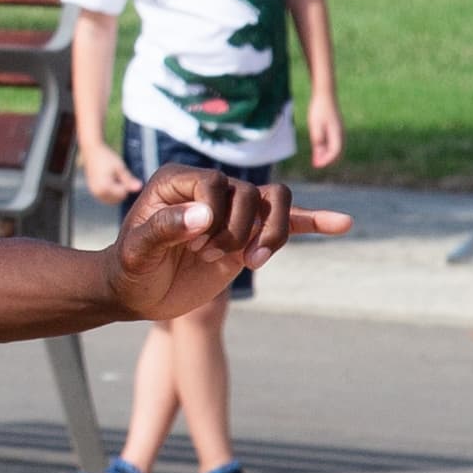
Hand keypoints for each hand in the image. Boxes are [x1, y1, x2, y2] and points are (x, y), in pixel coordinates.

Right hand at [81, 140, 139, 205]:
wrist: (91, 151)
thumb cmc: (106, 157)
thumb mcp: (119, 167)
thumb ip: (129, 180)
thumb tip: (139, 188)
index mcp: (104, 187)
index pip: (122, 194)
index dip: (125, 184)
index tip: (121, 173)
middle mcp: (98, 192)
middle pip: (117, 200)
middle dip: (121, 190)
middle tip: (117, 176)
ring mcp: (94, 192)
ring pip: (111, 200)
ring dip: (115, 192)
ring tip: (113, 177)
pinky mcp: (92, 190)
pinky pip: (105, 197)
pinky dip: (110, 192)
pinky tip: (109, 180)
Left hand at [105, 162, 347, 319]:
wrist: (136, 291)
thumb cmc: (129, 268)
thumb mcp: (136, 252)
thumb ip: (164, 229)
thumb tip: (204, 216)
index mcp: (179, 181)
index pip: (217, 184)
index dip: (214, 214)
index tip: (194, 244)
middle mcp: (211, 189)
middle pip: (252, 194)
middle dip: (238, 231)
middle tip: (206, 256)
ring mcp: (234, 211)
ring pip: (276, 202)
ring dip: (272, 233)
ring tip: (250, 261)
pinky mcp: (250, 234)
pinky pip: (289, 221)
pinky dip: (314, 221)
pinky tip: (342, 223)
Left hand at [303, 96, 344, 173]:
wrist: (325, 94)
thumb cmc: (319, 109)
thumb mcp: (315, 127)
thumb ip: (318, 142)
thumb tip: (318, 157)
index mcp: (337, 133)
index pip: (334, 153)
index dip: (326, 161)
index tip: (315, 165)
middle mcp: (341, 133)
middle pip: (337, 153)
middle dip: (327, 160)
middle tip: (315, 164)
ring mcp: (339, 131)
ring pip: (336, 148)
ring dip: (327, 154)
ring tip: (315, 157)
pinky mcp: (336, 128)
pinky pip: (334, 142)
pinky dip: (327, 148)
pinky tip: (318, 147)